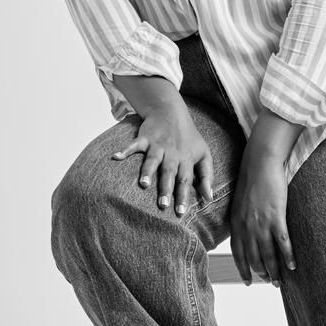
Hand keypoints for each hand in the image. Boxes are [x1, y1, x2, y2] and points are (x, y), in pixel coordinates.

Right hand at [111, 97, 212, 215]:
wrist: (171, 112)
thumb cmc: (189, 138)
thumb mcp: (204, 155)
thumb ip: (207, 176)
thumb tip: (209, 198)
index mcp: (186, 159)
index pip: (185, 180)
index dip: (183, 196)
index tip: (180, 213)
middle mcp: (172, 153)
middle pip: (169, 172)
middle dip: (166, 188)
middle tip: (163, 204)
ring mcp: (158, 145)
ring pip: (153, 160)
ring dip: (148, 171)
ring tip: (143, 184)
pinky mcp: (145, 138)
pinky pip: (134, 145)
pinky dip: (125, 150)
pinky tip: (116, 157)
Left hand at [230, 148, 296, 285]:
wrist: (260, 164)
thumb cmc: (252, 180)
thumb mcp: (239, 203)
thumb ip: (241, 220)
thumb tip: (245, 232)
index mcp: (236, 224)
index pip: (238, 254)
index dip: (244, 269)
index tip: (249, 281)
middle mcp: (246, 227)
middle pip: (254, 258)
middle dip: (262, 273)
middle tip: (271, 282)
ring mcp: (261, 224)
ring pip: (268, 255)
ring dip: (275, 270)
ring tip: (280, 281)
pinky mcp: (276, 218)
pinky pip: (282, 243)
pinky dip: (288, 257)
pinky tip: (293, 265)